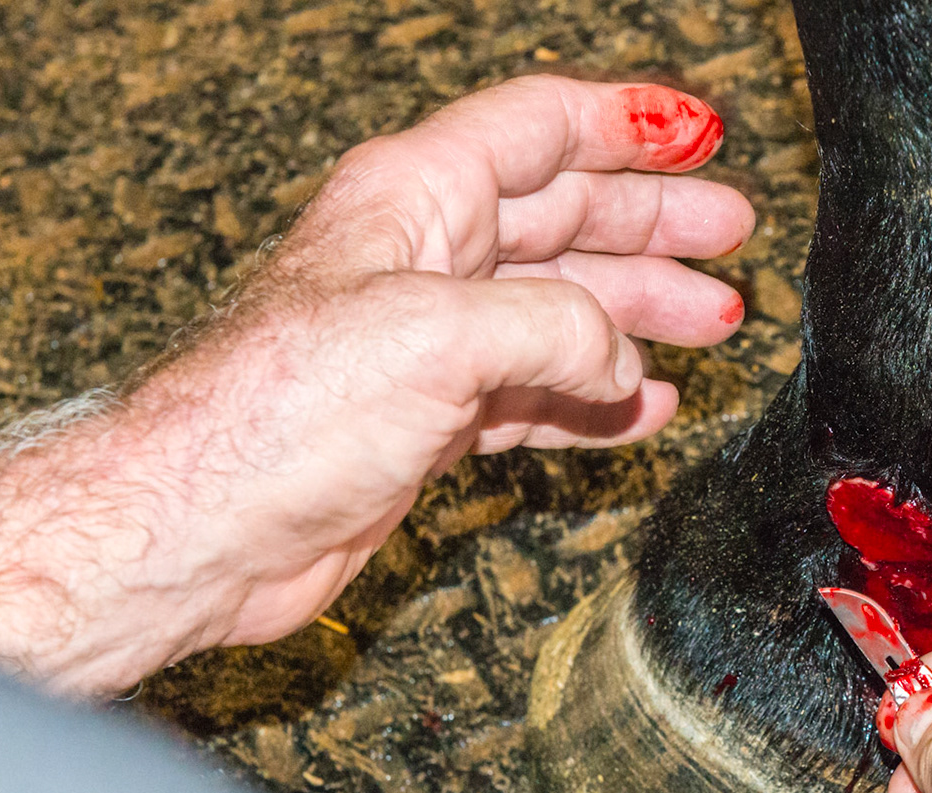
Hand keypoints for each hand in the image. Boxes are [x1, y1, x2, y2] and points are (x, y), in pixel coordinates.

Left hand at [0, 76, 753, 695]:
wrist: (201, 529)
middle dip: (654, 226)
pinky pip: (536, 395)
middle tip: (730, 235)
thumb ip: (556, 330)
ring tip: (714, 323)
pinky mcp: (427, 421)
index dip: (625, 124)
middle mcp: (424, 261)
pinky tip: (643, 408)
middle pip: (564, 218)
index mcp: (417, 200)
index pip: (537, 130)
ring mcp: (427, 344)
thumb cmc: (277, 416)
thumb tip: (621, 363)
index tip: (699, 132)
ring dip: (640, 317)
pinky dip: (596, 401)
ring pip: (560, 311)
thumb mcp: (440, 337)